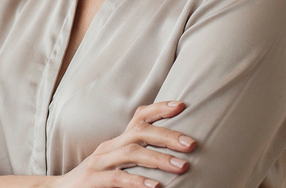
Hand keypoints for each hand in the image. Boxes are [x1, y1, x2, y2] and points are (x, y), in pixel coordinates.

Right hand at [54, 101, 195, 187]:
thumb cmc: (95, 181)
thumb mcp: (117, 165)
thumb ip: (137, 159)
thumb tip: (173, 156)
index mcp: (116, 143)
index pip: (139, 118)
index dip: (159, 109)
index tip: (182, 105)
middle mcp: (108, 148)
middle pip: (139, 132)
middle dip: (167, 136)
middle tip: (192, 144)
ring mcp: (99, 163)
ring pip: (131, 152)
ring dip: (158, 158)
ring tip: (181, 166)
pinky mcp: (93, 181)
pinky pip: (117, 178)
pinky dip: (137, 181)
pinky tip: (156, 186)